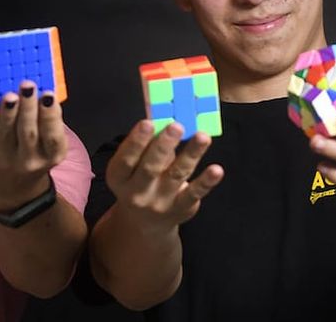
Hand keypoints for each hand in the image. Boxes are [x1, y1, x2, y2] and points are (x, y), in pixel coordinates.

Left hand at [0, 80, 66, 209]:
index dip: (51, 115)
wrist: (11, 190)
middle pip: (29, 132)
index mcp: (51, 155)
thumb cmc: (32, 157)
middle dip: (28, 107)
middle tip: (27, 86)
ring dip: (8, 112)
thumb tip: (38, 89)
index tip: (48, 94)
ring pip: (6, 133)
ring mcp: (5, 161)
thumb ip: (46, 121)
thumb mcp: (47, 145)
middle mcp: (29, 161)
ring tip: (10, 95)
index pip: (53, 136)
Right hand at [105, 120, 223, 234]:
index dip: (136, 141)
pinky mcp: (181, 209)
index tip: (148, 122)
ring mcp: (160, 203)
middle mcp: (137, 192)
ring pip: (176, 175)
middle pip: (150, 168)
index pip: (126, 159)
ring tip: (202, 137)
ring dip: (191, 154)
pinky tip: (216, 170)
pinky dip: (206, 182)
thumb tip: (163, 113)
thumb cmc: (140, 181)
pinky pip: (194, 194)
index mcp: (119, 177)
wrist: (145, 223)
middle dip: (164, 145)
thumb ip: (146, 143)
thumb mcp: (133, 165)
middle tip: (177, 126)